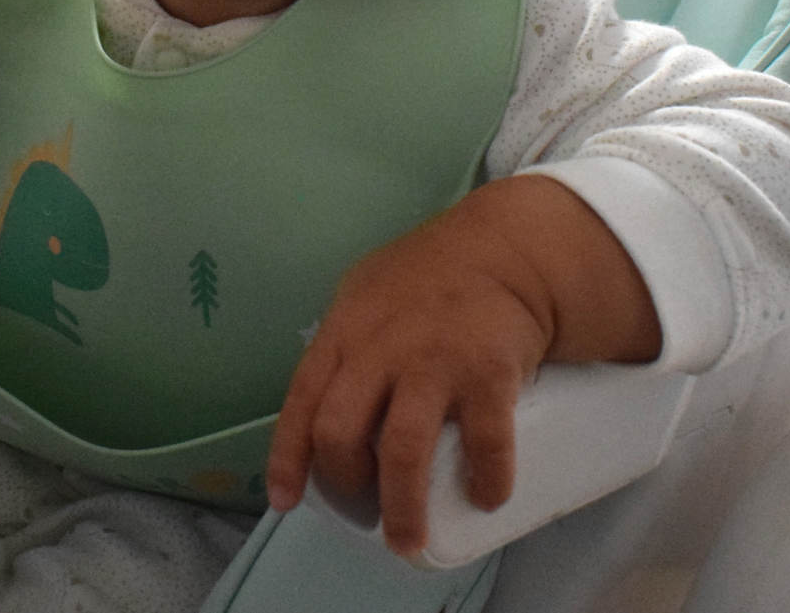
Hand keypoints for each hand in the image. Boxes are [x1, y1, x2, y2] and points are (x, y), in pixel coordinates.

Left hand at [265, 195, 552, 556]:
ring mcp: (434, 363)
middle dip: (346, 485)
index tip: (284, 501)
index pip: (301, 402)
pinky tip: (486, 497)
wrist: (505, 249)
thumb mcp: (365, 296)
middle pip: (340, 433)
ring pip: (403, 453)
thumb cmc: (427, 277)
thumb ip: (344, 344)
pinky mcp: (488, 375)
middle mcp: (380, 349)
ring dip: (404, 508)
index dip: (287, 458)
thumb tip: (323, 404)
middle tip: (365, 509)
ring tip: (408, 540)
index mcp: (344, 332)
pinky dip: (485, 482)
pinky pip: (484, 446)